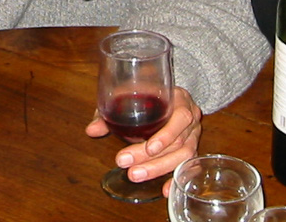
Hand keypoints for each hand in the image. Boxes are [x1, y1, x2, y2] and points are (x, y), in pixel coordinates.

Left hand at [86, 86, 200, 194]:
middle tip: (128, 165)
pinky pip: (187, 167)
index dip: (166, 134)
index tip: (149, 148)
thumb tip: (91, 130)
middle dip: (153, 158)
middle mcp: (190, 119)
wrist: (168, 96)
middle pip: (178, 142)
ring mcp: (193, 135)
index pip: (181, 117)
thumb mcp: (129, 96)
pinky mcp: (191, 150)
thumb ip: (111, 112)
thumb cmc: (148, 95)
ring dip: (158, 168)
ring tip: (135, 175)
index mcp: (180, 99)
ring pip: (183, 156)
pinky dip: (174, 179)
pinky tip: (163, 190)